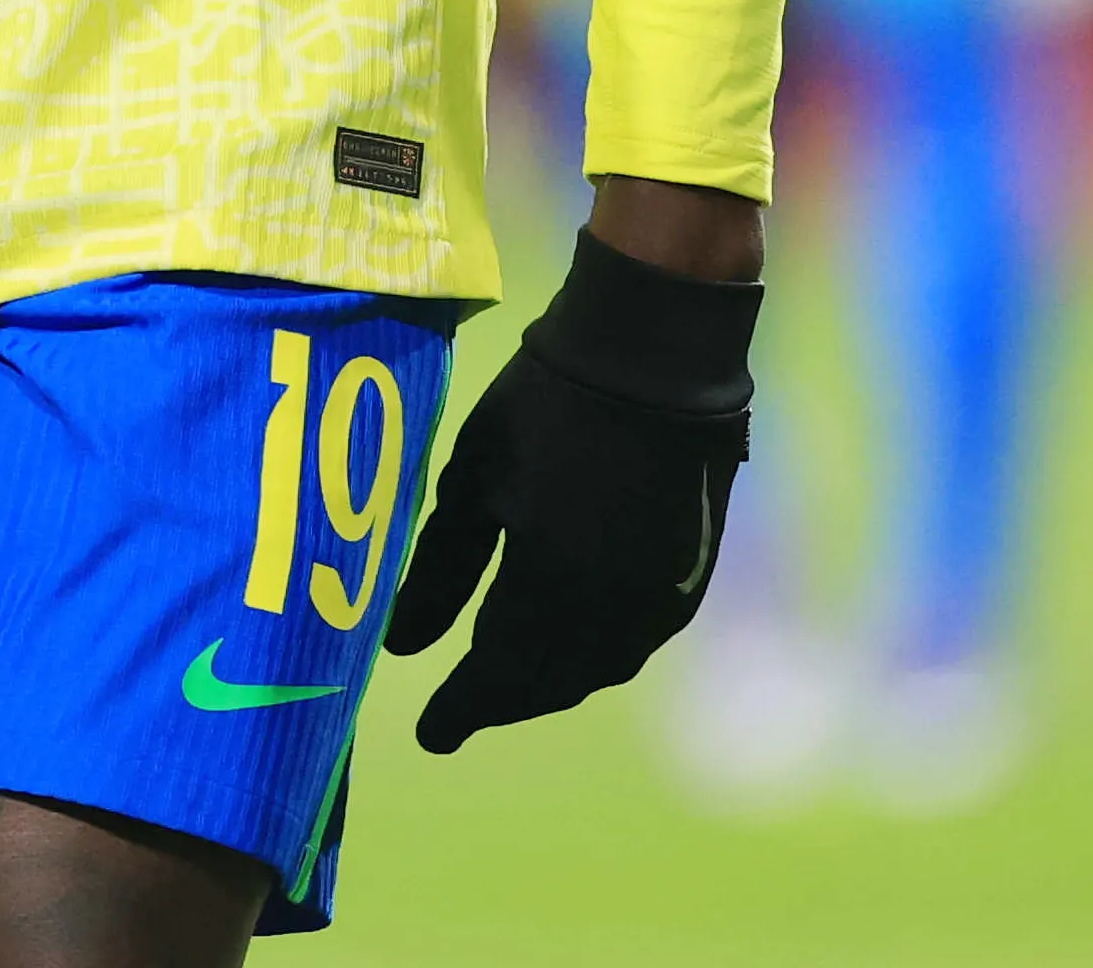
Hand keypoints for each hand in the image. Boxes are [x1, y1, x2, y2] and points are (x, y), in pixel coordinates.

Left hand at [382, 230, 759, 750]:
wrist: (656, 358)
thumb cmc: (546, 404)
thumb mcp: (473, 481)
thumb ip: (439, 572)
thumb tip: (403, 646)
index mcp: (551, 585)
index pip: (496, 674)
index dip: (461, 709)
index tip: (430, 733)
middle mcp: (612, 610)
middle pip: (549, 683)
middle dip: (502, 700)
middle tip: (462, 710)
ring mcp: (660, 600)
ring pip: (595, 671)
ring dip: (547, 686)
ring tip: (506, 684)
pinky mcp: (689, 580)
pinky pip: (631, 646)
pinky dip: (590, 659)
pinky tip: (566, 649)